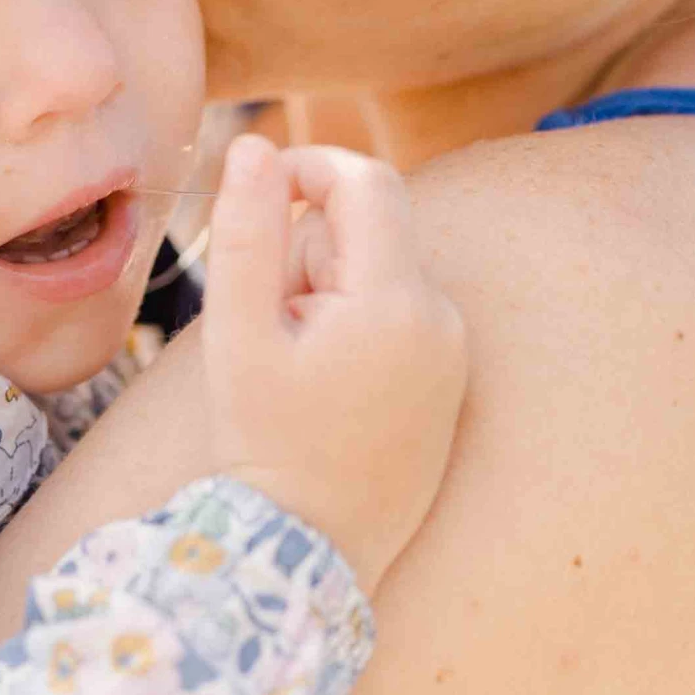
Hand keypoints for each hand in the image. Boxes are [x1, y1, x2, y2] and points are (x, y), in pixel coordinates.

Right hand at [198, 135, 467, 596]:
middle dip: (312, 245)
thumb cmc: (266, 442)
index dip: (306, 168)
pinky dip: (358, 324)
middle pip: (373, 227)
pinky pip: (402, 316)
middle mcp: (443, 320)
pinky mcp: (452, 383)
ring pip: (384, 271)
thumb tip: (256, 143)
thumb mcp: (239, 334)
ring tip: (297, 359)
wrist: (310, 551)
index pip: (365, 181)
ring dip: (333, 288)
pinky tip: (328, 383)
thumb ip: (246, 230)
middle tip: (270, 314)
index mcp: (397, 301)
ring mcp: (455, 355)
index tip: (256, 193)